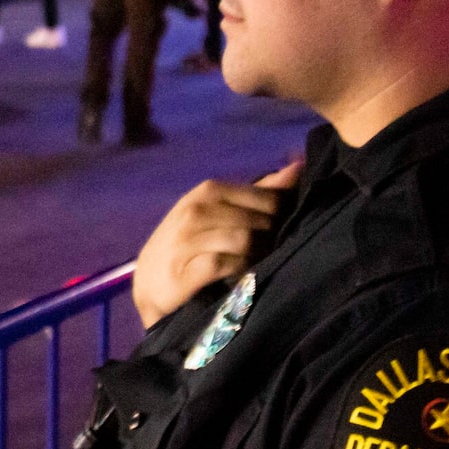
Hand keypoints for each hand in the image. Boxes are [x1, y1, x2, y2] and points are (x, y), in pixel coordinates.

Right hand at [133, 161, 300, 328]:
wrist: (150, 281)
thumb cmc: (191, 242)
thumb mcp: (219, 210)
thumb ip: (259, 192)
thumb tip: (298, 167)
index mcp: (208, 191)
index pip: (265, 198)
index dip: (279, 216)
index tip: (278, 230)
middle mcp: (195, 210)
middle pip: (257, 221)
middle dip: (269, 239)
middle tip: (268, 252)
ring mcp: (187, 239)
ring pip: (243, 241)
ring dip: (255, 256)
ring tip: (255, 264)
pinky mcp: (184, 270)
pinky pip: (226, 264)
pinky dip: (238, 270)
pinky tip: (238, 275)